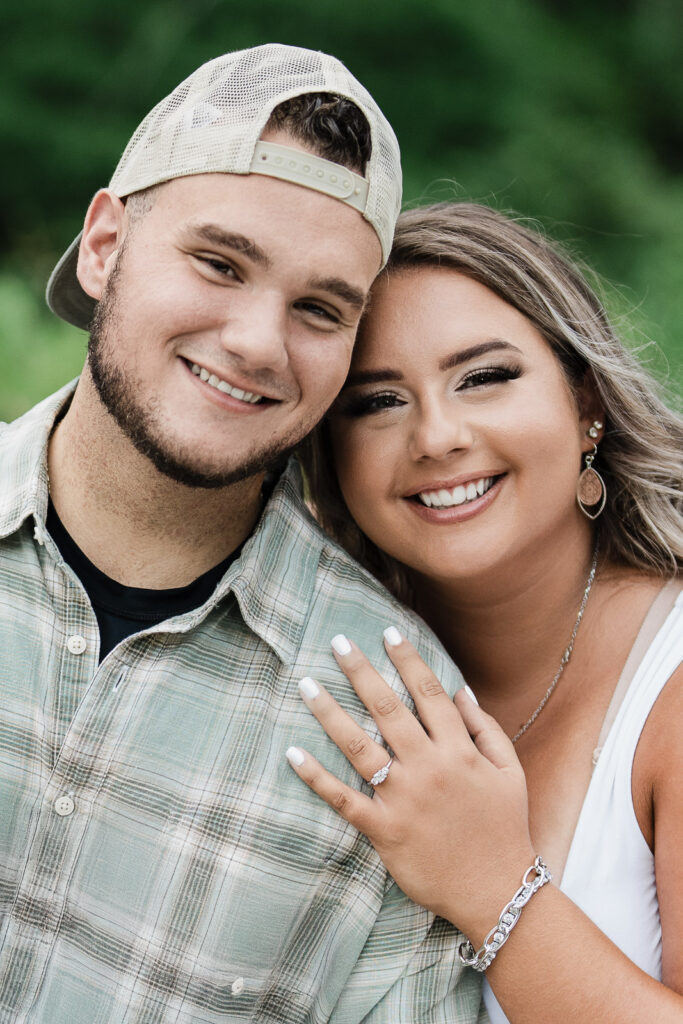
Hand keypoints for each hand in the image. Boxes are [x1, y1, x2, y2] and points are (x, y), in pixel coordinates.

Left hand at [287, 628, 537, 941]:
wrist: (499, 891)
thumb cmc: (506, 828)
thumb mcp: (510, 772)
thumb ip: (487, 729)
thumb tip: (460, 691)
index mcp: (459, 751)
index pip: (429, 693)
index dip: (408, 659)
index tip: (388, 632)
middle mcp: (428, 768)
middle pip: (388, 709)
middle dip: (361, 671)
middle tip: (338, 642)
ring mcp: (403, 798)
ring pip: (359, 746)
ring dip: (330, 713)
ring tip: (306, 684)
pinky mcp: (384, 830)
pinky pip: (344, 799)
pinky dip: (316, 777)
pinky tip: (293, 753)